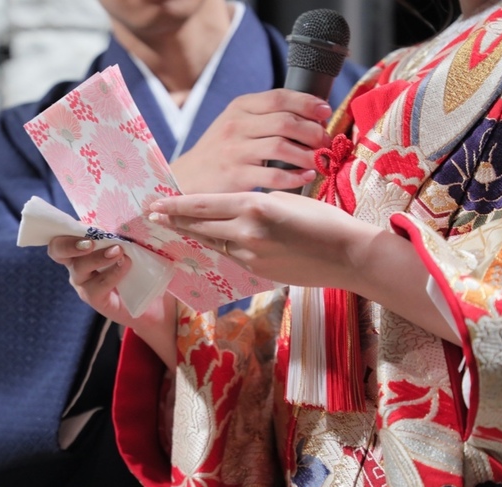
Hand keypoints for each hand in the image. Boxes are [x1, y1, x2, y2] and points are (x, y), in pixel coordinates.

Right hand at [47, 236, 177, 365]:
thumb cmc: (140, 269)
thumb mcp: (130, 247)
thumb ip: (120, 234)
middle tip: (90, 241)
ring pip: (79, 267)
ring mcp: (83, 283)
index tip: (90, 224)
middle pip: (57, 250)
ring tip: (118, 251)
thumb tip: (123, 216)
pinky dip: (111, 273)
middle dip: (69, 243)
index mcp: (81, 248)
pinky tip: (124, 266)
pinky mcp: (94, 299)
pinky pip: (97, 285)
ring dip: (98, 256)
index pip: (62, 234)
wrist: (155, 303)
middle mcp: (77, 265)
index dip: (69, 228)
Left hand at [148, 191, 373, 288]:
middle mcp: (246, 232)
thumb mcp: (285, 200)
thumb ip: (254, 204)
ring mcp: (250, 255)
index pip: (204, 205)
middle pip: (200, 225)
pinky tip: (205, 244)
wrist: (348, 256)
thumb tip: (233, 210)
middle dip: (174, 220)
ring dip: (191, 235)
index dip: (176, 205)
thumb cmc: (323, 220)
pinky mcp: (257, 271)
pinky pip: (229, 256)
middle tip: (152, 216)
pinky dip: (215, 247)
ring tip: (171, 229)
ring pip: (212, 242)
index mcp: (253, 207)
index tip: (155, 203)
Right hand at [171, 89, 331, 194]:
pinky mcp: (235, 175)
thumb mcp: (234, 124)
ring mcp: (234, 150)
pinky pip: (273, 174)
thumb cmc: (218, 152)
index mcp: (239, 107)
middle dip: (313, 131)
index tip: (325, 112)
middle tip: (325, 141)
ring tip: (319, 160)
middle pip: (285, 122)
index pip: (279, 97)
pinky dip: (295, 176)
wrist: (185, 179)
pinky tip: (305, 177)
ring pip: (281, 146)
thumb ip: (263, 116)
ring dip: (307, 154)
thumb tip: (309, 116)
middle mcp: (236, 125)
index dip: (307, 103)